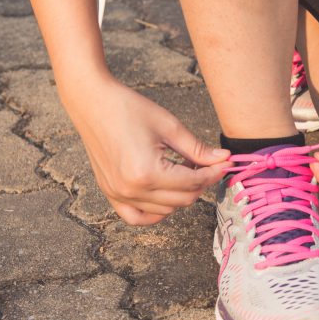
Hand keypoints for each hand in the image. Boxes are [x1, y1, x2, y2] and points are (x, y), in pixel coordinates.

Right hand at [63, 76, 231, 225]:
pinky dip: (155, 212)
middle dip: (201, 183)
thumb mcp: (170, 127)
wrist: (92, 102)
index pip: (193, 183)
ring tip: (183, 169)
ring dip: (181, 194)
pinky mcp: (110, 193)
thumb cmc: (129, 109)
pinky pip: (137, 217)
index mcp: (147, 173)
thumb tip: (224, 159)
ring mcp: (118, 194)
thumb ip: (198, 149)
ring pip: (165, 210)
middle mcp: (131, 190)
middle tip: (207, 163)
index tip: (226, 163)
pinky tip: (166, 195)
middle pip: (182, 200)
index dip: (214, 173)